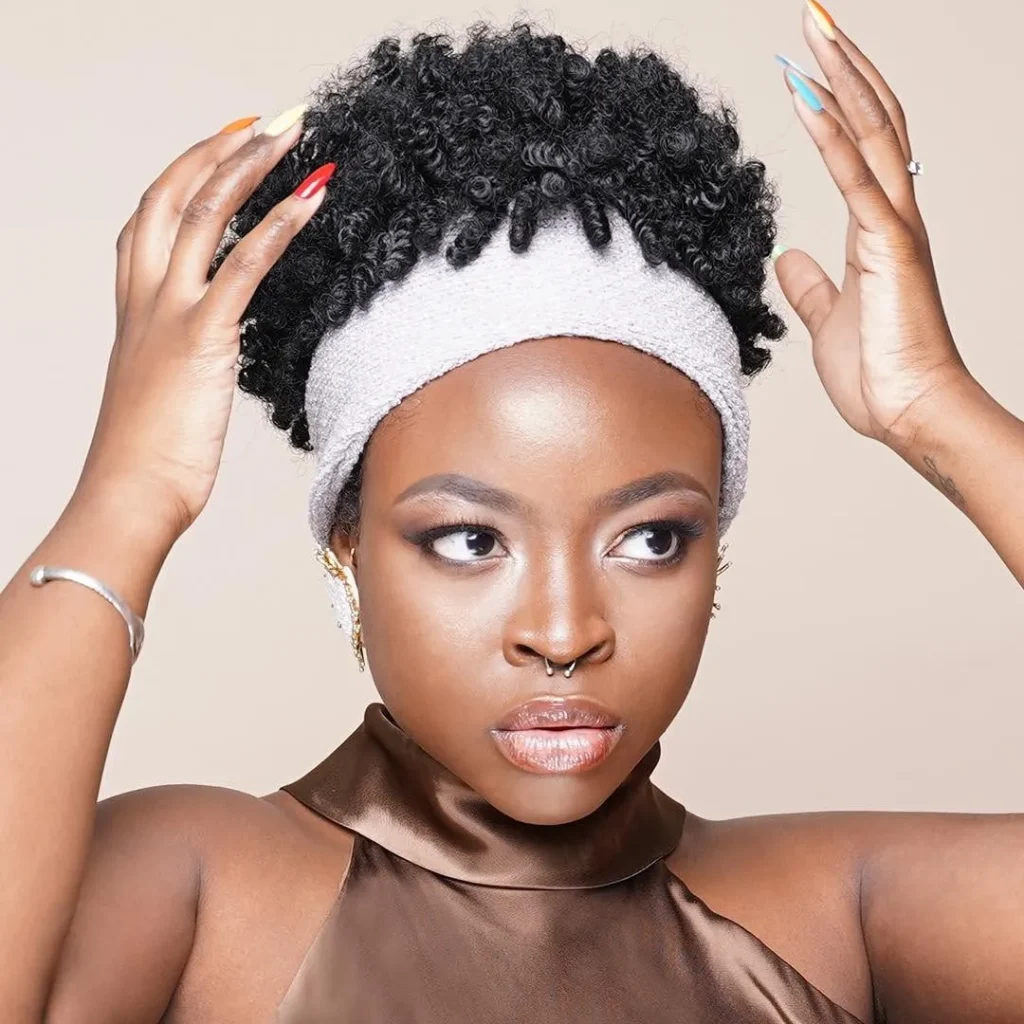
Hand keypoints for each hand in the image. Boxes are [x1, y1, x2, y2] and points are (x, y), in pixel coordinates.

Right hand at [77, 107, 334, 540]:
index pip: (152, 219)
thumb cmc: (151, 457)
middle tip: (267, 121)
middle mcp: (145, 299)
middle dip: (219, 150)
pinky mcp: (200, 338)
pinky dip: (277, 228)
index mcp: (136, 309)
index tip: (225, 145)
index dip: (186, 174)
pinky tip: (310, 198)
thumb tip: (213, 352)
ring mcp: (169, 314)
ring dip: (249, 167)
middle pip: (172, 197)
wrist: (130, 494)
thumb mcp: (167, 390)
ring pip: (203, 216)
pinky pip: (242, 268)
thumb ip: (185, 357)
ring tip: (289, 134)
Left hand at [772, 2, 967, 448]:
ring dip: (841, 79)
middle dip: (843, 65)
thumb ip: (811, 286)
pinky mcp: (890, 248)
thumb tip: (788, 259)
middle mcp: (893, 215)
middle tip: (814, 19)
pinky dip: (832, 137)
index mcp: (879, 228)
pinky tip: (807, 99)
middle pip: (875, 119)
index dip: (839, 98)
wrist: (910, 413)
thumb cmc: (880, 372)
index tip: (808, 60)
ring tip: (813, 31)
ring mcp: (896, 227)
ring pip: (874, 132)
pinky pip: (858, 180)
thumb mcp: (829, 320)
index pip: (864, 142)